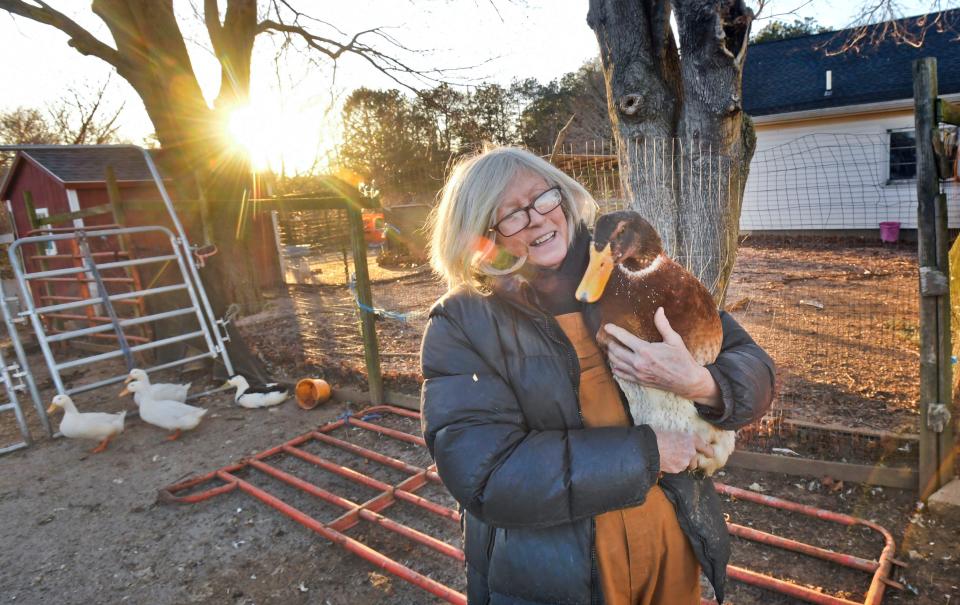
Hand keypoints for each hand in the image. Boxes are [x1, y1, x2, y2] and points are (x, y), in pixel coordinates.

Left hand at [604, 307, 720, 406]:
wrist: (688, 381)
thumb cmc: (682, 359)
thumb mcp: (674, 340)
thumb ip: (663, 325)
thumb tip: (659, 310)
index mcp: (646, 350)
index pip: (624, 338)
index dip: (614, 331)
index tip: (607, 327)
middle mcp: (639, 363)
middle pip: (616, 351)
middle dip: (610, 343)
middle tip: (608, 337)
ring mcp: (638, 373)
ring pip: (616, 363)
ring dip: (611, 355)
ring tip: (610, 348)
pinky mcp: (639, 381)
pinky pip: (621, 375)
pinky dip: (615, 368)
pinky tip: (614, 363)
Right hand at [653, 430, 714, 473]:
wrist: (649, 447)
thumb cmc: (658, 436)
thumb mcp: (673, 433)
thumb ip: (681, 439)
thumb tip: (681, 442)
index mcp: (691, 439)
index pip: (704, 447)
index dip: (708, 451)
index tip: (710, 454)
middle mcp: (691, 451)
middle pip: (694, 460)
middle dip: (689, 460)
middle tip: (679, 456)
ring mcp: (685, 461)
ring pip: (686, 465)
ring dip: (680, 463)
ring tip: (670, 457)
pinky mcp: (678, 469)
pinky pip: (678, 469)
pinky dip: (673, 466)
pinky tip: (666, 461)